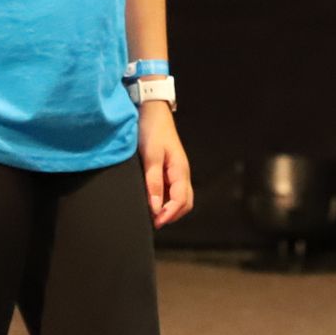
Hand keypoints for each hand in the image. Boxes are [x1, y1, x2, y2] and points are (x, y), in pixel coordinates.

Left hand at [137, 104, 193, 227]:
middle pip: (185, 203)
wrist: (152, 112)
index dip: (169, 215)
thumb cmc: (152, 131)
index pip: (181, 201)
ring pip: (180, 198)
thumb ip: (153, 182)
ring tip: (152, 213)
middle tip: (153, 221)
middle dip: (172, 215)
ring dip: (169, 209)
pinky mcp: (170, 169)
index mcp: (180, 171)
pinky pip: (172, 190)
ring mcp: (177, 172)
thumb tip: (155, 207)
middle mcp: (182, 174)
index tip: (155, 222)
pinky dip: (165, 200)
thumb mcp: (150, 156)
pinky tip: (152, 200)